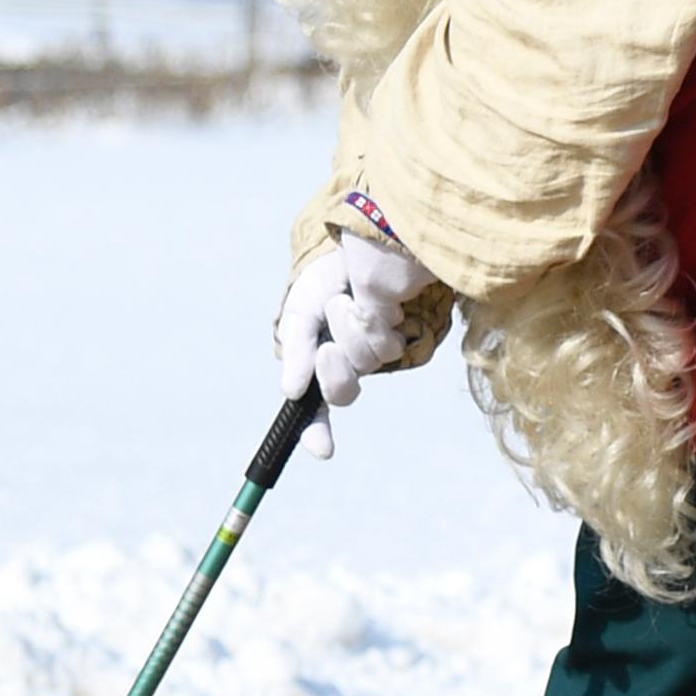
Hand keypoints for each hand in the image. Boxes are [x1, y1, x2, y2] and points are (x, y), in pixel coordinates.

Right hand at [273, 226, 436, 453]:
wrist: (365, 245)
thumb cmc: (326, 280)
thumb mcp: (301, 310)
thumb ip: (296, 350)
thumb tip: (291, 392)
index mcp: (316, 365)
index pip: (314, 410)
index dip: (316, 433)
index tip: (324, 451)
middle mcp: (347, 365)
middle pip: (343, 392)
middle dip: (334, 370)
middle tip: (327, 347)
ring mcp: (376, 353)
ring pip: (367, 365)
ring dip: (351, 330)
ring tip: (346, 298)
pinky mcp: (403, 338)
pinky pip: (391, 345)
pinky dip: (377, 323)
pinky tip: (377, 304)